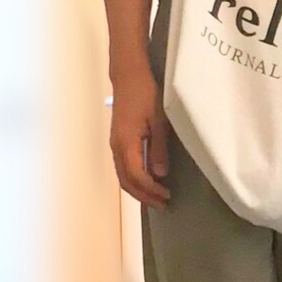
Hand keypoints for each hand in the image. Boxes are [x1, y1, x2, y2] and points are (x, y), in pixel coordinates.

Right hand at [110, 70, 169, 207]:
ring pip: (123, 175)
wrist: (129, 76)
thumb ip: (159, 148)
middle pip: (126, 181)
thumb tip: (160, 174)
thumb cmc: (146, 94)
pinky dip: (134, 178)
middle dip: (143, 196)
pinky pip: (123, 166)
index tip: (166, 196)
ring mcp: (115, 144)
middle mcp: (116, 146)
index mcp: (126, 142)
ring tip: (156, 198)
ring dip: (138, 189)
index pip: (136, 175)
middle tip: (162, 205)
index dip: (151, 190)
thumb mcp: (159, 121)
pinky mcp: (118, 140)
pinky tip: (147, 181)